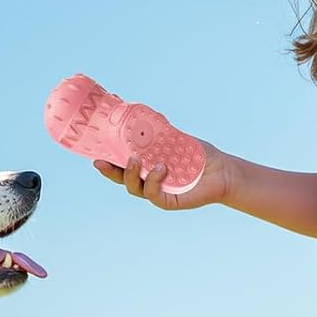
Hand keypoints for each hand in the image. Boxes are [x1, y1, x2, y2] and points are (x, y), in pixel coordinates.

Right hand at [93, 141, 231, 210]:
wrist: (222, 170)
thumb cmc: (199, 155)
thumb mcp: (175, 139)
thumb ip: (158, 132)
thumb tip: (140, 114)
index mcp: (146, 167)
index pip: (122, 166)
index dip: (108, 162)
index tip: (95, 155)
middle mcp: (148, 181)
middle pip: (122, 180)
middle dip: (109, 172)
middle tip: (102, 162)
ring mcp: (157, 193)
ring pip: (134, 188)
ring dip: (130, 174)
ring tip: (135, 159)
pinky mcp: (169, 202)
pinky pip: (153, 195)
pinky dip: (153, 180)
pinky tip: (160, 168)